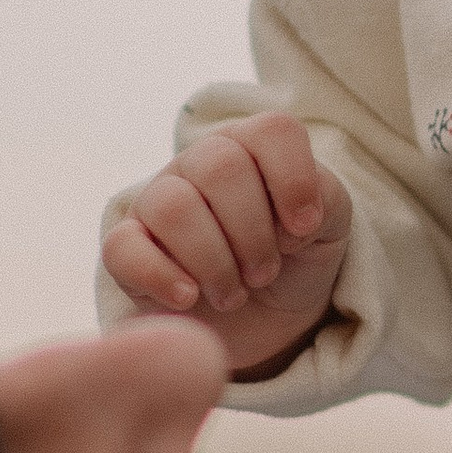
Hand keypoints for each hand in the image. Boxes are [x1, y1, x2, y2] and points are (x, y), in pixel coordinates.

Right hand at [101, 111, 351, 379]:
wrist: (265, 322)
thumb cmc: (296, 260)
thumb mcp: (328, 228)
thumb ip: (324, 201)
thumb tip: (289, 221)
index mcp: (254, 147)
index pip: (273, 130)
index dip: (294, 181)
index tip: (305, 230)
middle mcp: (201, 163)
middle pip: (220, 166)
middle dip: (253, 232)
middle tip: (265, 273)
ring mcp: (157, 201)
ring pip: (173, 206)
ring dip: (215, 262)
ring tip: (234, 295)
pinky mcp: (127, 248)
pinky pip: (123, 247)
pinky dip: (162, 277)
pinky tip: (189, 298)